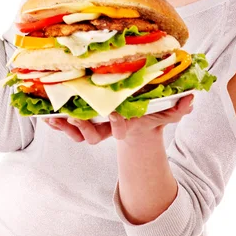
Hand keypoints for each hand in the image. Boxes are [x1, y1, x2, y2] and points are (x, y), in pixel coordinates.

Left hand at [44, 94, 193, 144]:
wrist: (138, 123)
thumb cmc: (151, 114)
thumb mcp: (167, 112)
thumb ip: (179, 108)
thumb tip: (190, 99)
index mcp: (127, 125)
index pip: (121, 129)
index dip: (117, 124)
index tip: (114, 114)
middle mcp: (109, 129)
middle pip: (94, 136)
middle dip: (84, 128)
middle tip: (74, 118)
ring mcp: (95, 127)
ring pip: (78, 133)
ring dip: (64, 127)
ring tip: (52, 118)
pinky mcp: (83, 122)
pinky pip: (67, 126)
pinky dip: (56, 122)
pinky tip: (45, 115)